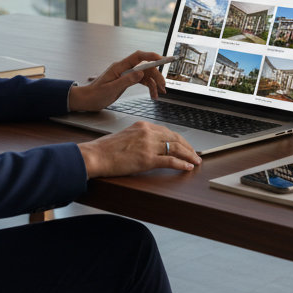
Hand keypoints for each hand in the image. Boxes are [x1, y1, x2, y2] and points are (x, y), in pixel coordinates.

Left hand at [67, 50, 168, 112]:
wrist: (87, 100)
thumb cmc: (96, 95)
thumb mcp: (112, 89)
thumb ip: (126, 80)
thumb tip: (141, 73)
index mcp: (119, 67)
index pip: (137, 56)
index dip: (150, 56)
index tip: (161, 59)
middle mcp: (124, 68)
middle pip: (144, 67)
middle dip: (156, 76)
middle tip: (163, 87)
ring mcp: (125, 74)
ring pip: (144, 75)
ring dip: (154, 83)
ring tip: (160, 93)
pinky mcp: (126, 81)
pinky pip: (141, 81)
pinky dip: (148, 86)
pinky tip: (153, 94)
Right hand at [79, 121, 201, 176]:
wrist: (96, 155)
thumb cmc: (106, 149)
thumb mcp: (126, 136)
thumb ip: (140, 137)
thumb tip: (151, 145)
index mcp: (143, 126)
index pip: (168, 131)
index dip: (180, 139)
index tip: (186, 146)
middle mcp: (148, 133)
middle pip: (176, 138)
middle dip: (188, 147)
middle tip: (195, 154)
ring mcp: (148, 146)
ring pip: (176, 148)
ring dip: (189, 156)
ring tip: (196, 161)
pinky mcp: (147, 159)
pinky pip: (170, 161)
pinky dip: (182, 164)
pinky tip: (188, 167)